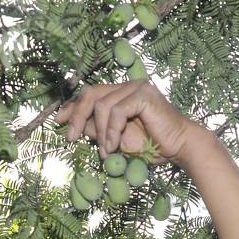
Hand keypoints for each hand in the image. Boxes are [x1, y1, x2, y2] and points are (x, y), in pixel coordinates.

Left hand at [54, 80, 201, 164]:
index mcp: (122, 93)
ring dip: (100, 132)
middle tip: (70, 137)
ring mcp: (137, 87)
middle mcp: (128, 86)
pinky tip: (114, 146)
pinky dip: (111, 131)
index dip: (72, 107)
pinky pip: (117, 111)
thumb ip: (98, 129)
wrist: (179, 148)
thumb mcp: (116, 139)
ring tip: (106, 152)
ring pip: (102, 105)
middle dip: (77, 116)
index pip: (91, 93)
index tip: (58, 121)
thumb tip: (77, 126)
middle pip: (91, 94)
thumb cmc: (151, 145)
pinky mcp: (144, 95)